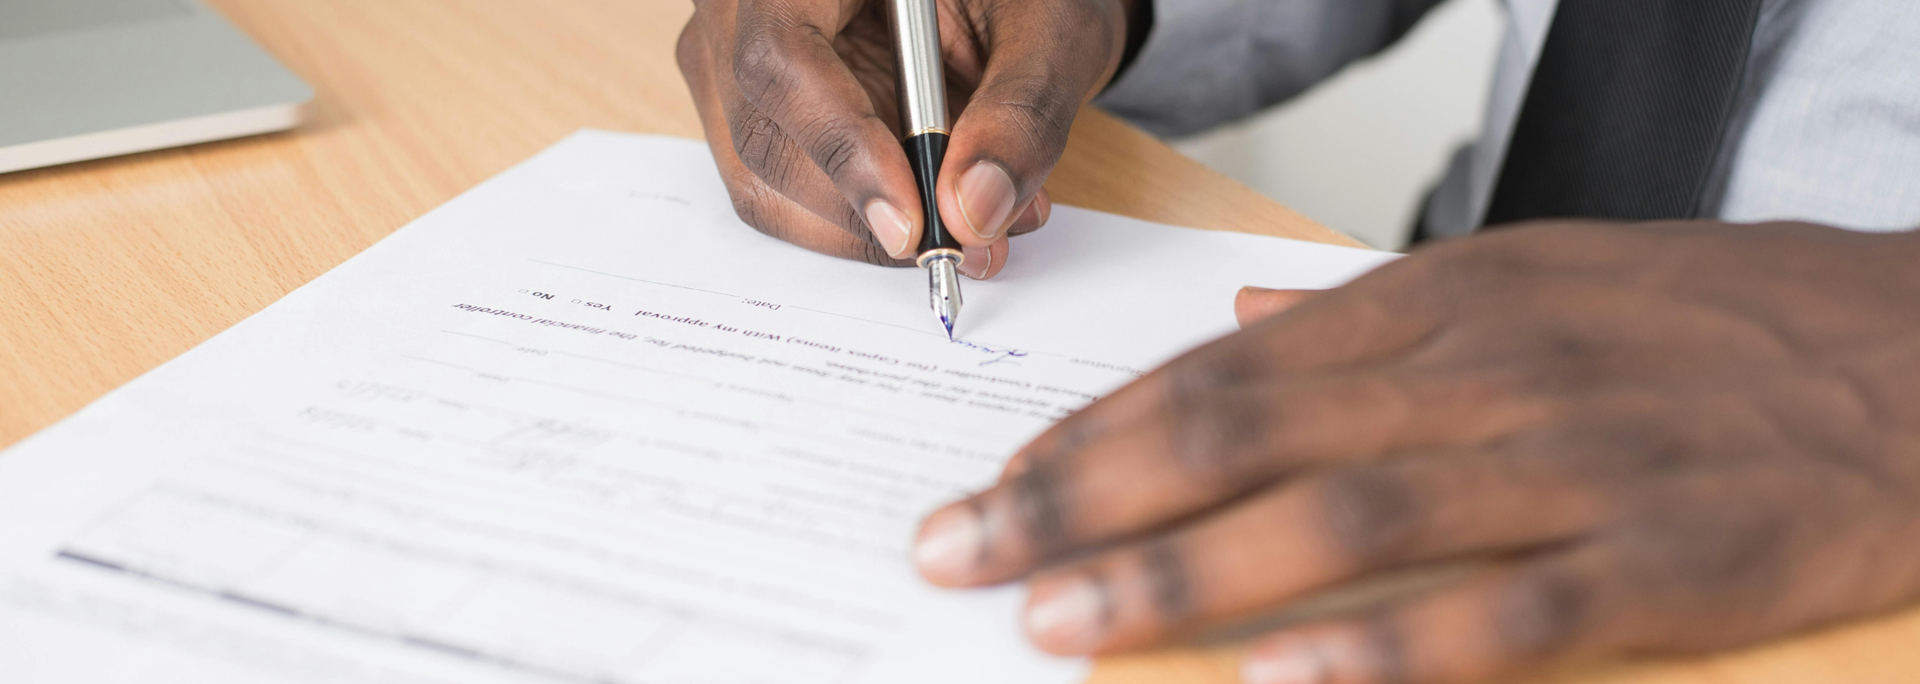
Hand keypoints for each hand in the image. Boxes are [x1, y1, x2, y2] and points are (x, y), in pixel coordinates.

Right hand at [676, 0, 1136, 276]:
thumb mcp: (1049, 28)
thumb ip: (1022, 109)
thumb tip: (975, 210)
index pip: (781, 57)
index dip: (841, 147)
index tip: (910, 221)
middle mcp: (746, 8)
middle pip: (762, 134)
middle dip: (863, 211)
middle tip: (964, 240)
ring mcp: (734, 61)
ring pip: (762, 180)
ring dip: (864, 227)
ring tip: (971, 221)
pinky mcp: (756, 113)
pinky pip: (781, 192)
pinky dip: (858, 220)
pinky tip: (934, 205)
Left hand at [913, 221, 1919, 683]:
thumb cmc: (1714, 320)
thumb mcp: (1538, 275)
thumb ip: (1380, 309)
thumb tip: (1249, 312)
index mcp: (1443, 301)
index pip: (1221, 366)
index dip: (1094, 430)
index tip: (993, 483)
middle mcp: (1484, 371)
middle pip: (1241, 432)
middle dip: (1081, 498)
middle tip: (960, 554)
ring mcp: (1574, 465)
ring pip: (1340, 517)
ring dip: (1184, 572)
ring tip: (1058, 620)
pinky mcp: (1667, 563)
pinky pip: (1502, 615)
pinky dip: (1381, 652)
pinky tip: (1271, 683)